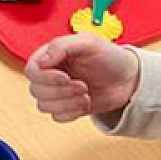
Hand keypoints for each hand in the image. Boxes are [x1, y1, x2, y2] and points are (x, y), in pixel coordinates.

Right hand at [25, 33, 139, 122]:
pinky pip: (56, 117)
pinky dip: (71, 113)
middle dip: (61, 91)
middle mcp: (50, 74)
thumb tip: (40, 61)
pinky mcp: (66, 107)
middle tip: (83, 85)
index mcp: (51, 56)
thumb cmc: (110, 57)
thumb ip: (61, 46)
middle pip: (36, 90)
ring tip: (86, 94)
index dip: (46, 77)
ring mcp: (57, 92)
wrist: (128, 79)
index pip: (31, 70)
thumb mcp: (88, 42)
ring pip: (44, 106)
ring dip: (67, 103)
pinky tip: (85, 103)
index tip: (65, 77)